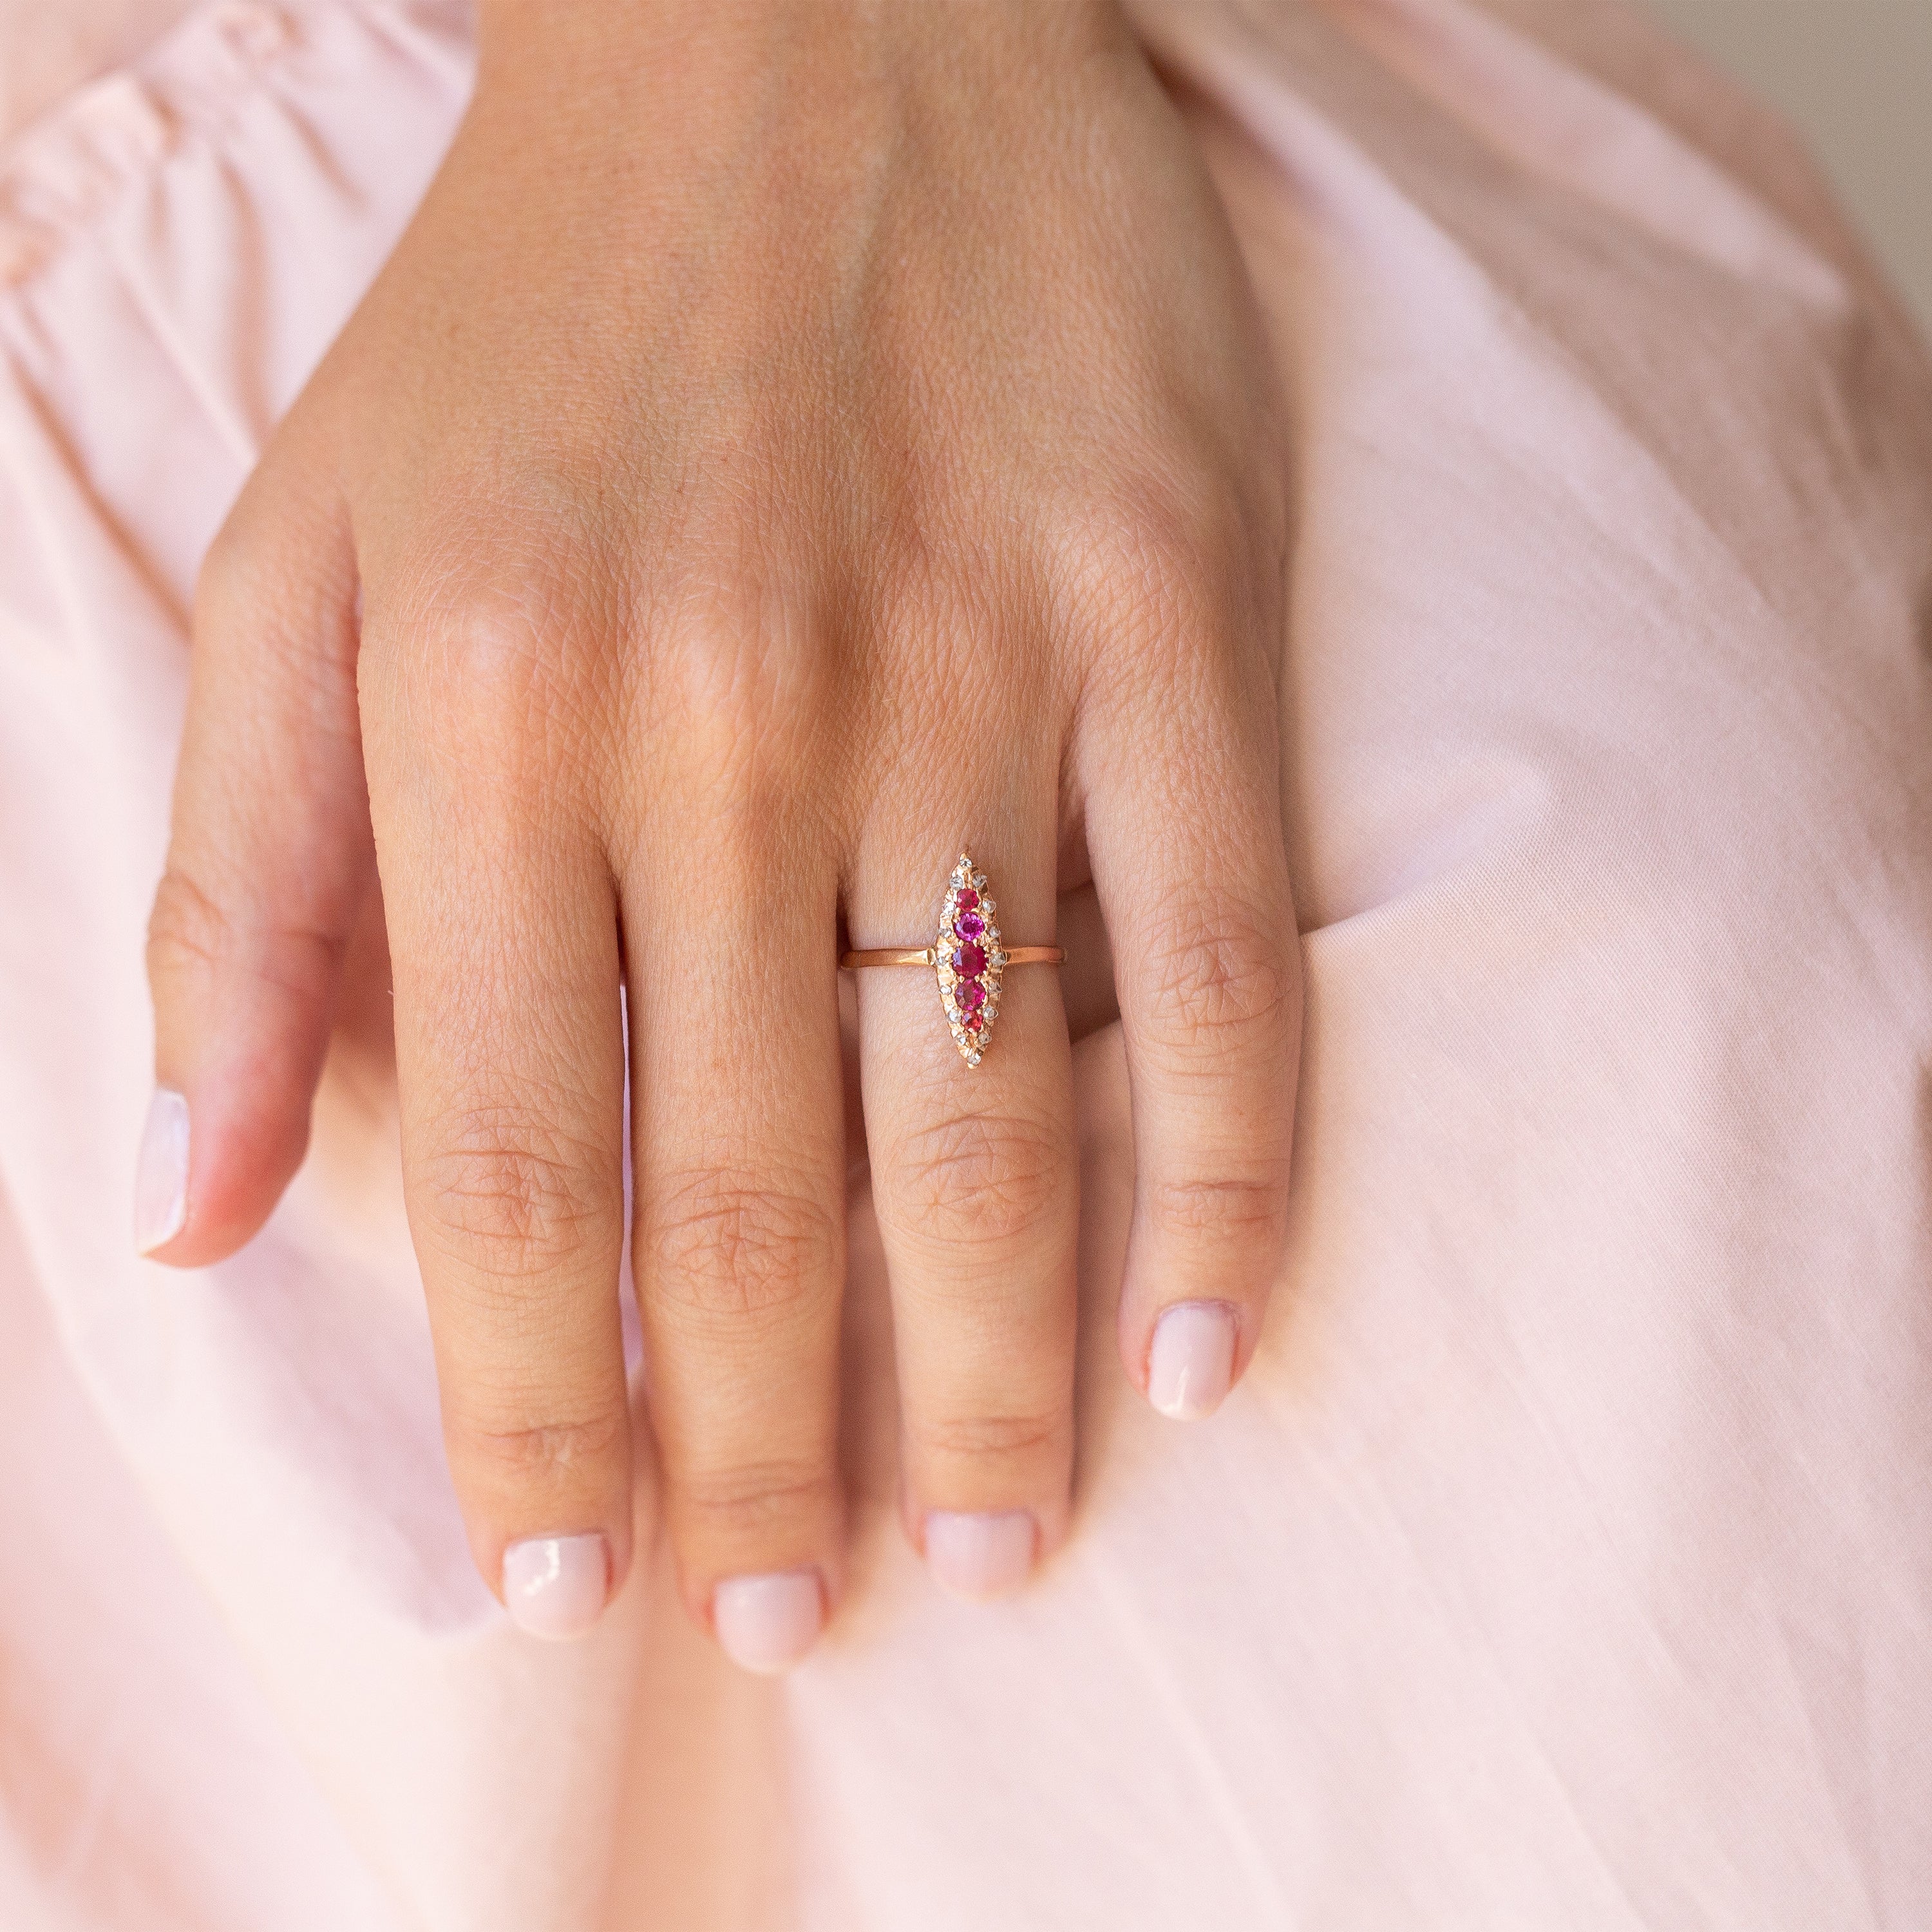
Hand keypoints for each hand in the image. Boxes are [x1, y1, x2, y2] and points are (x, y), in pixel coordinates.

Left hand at [139, 0, 1299, 1664]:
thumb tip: (184, 1204)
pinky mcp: (1165, 619)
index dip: (530, 1407)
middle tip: (794, 1618)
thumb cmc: (538, 312)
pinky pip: (1211, 943)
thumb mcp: (306, 553)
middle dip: (764, 1443)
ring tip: (984, 1547)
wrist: (806, 19)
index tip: (570, 1574)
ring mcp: (980, 672)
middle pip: (750, 1178)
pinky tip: (1200, 1339)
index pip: (505, 1159)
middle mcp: (738, 717)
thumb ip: (239, 885)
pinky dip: (1221, 1161)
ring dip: (983, 1368)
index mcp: (493, 713)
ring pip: (986, 1105)